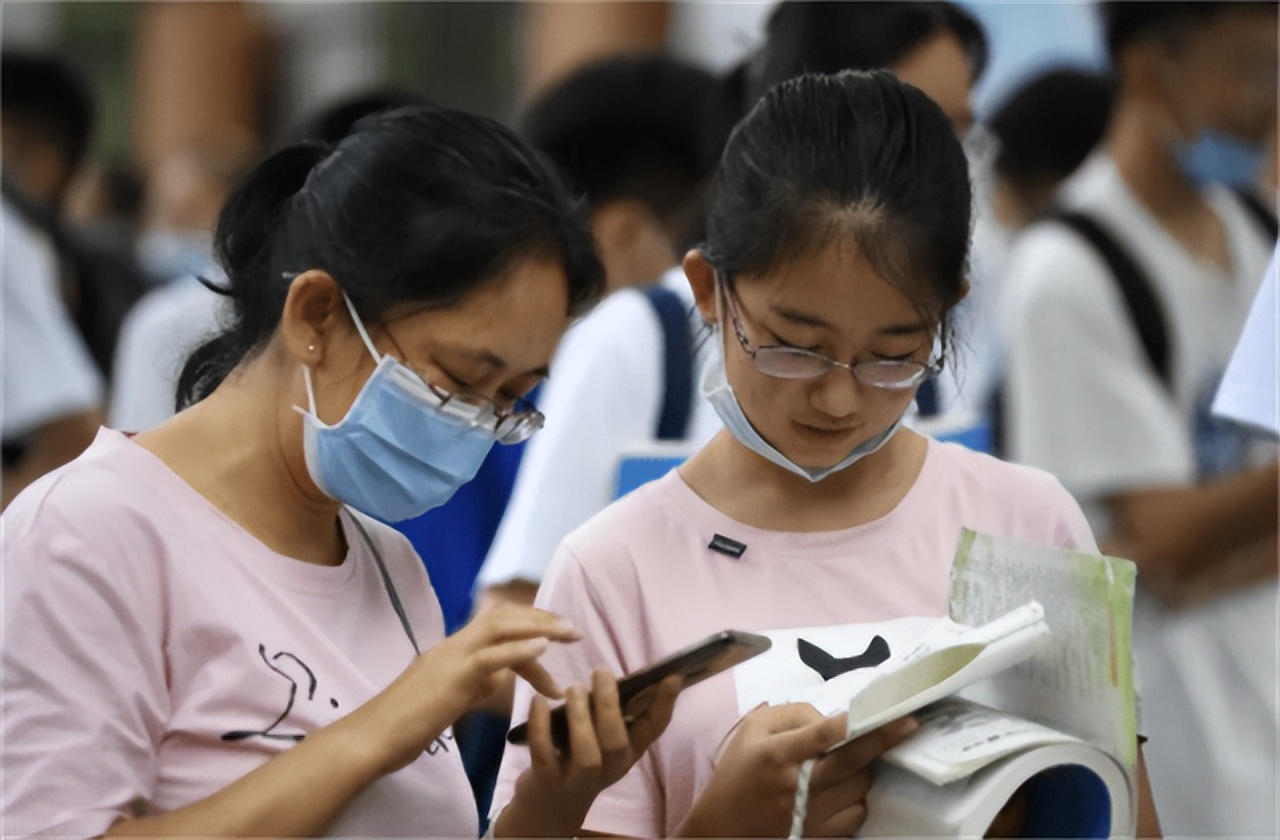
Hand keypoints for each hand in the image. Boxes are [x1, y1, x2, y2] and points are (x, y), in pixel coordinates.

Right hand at [349, 602, 579, 774]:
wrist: (372, 739)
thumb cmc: (406, 725)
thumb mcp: (449, 697)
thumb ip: (475, 682)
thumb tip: (500, 677)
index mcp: (453, 650)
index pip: (498, 626)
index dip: (530, 627)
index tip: (558, 638)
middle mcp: (453, 645)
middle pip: (503, 615)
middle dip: (542, 618)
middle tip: (574, 631)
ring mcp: (452, 657)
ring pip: (500, 626)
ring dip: (539, 626)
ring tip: (569, 633)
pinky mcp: (452, 677)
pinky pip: (491, 655)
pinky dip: (521, 647)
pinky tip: (544, 647)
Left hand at [496, 669, 680, 836]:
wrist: (549, 807)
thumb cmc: (579, 758)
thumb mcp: (603, 739)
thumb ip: (613, 712)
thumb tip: (622, 673)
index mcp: (627, 752)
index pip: (653, 729)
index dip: (664, 703)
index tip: (672, 676)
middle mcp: (609, 768)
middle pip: (617, 742)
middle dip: (610, 705)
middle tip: (602, 673)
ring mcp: (577, 779)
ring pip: (587, 754)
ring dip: (581, 718)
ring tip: (574, 689)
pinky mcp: (547, 781)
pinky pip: (544, 753)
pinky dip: (540, 726)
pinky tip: (538, 701)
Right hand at [677, 703, 916, 837]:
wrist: (725, 826)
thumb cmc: (739, 770)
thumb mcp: (752, 729)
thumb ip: (791, 714)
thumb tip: (830, 717)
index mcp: (779, 754)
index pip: (821, 736)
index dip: (851, 724)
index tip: (881, 711)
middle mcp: (799, 784)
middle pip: (851, 762)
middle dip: (883, 741)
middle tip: (909, 724)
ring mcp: (812, 813)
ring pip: (860, 786)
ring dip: (866, 768)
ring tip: (859, 759)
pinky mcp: (821, 833)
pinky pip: (857, 813)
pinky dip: (859, 797)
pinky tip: (848, 787)